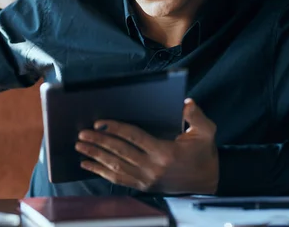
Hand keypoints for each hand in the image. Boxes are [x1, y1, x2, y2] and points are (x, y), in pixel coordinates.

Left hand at [75, 98, 218, 193]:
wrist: (208, 182)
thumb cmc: (204, 153)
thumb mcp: (206, 131)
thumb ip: (195, 116)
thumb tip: (185, 102)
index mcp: (165, 152)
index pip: (134, 138)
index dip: (115, 129)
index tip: (99, 122)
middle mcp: (153, 168)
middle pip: (120, 152)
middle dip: (99, 142)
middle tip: (82, 133)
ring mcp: (146, 179)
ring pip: (115, 167)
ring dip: (96, 156)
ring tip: (80, 145)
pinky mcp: (143, 186)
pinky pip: (118, 179)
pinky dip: (100, 172)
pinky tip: (87, 164)